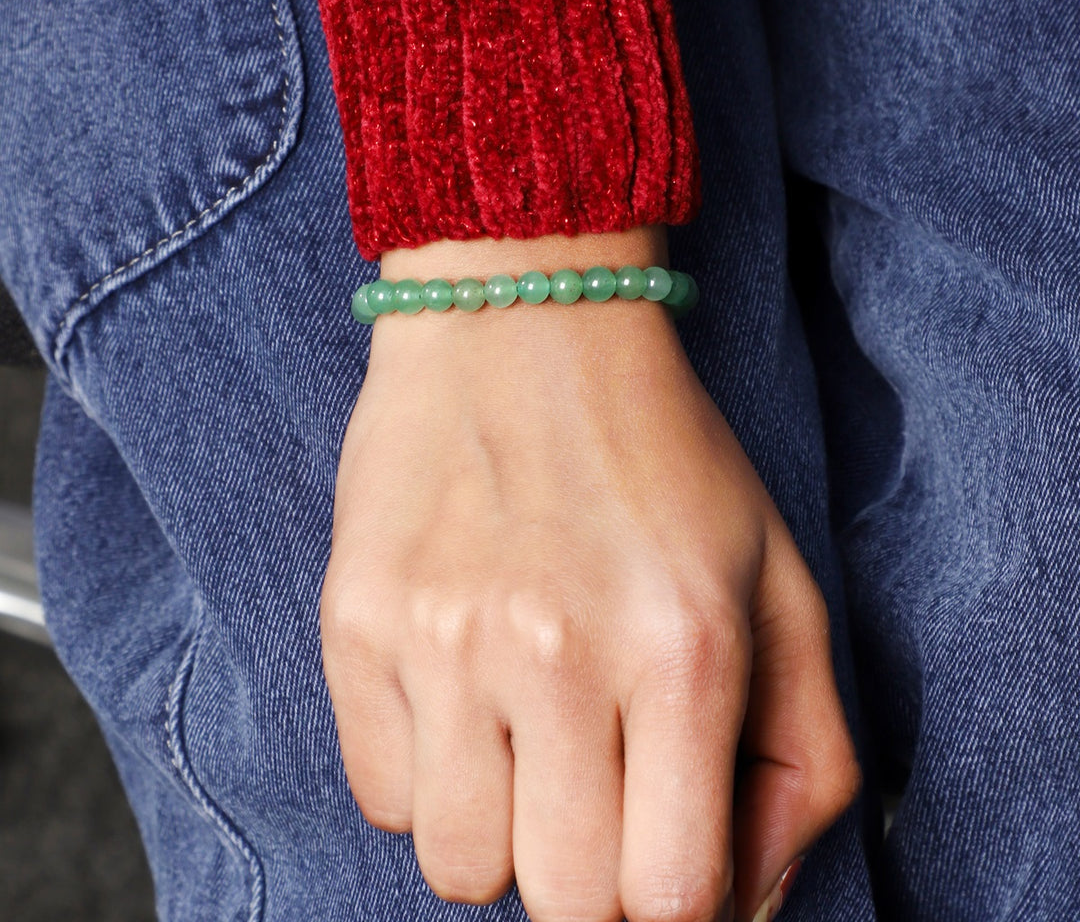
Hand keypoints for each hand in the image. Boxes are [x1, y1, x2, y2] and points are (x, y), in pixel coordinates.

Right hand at [324, 228, 859, 921]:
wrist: (523, 326)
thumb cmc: (661, 456)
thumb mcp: (779, 584)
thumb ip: (805, 758)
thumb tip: (750, 904)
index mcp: (683, 651)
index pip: (671, 898)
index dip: (671, 898)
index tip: (660, 848)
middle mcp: (557, 655)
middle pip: (562, 902)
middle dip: (586, 871)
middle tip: (592, 787)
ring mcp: (442, 638)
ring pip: (458, 866)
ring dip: (500, 830)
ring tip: (520, 736)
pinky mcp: (358, 620)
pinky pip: (382, 795)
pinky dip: (427, 778)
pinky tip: (459, 696)